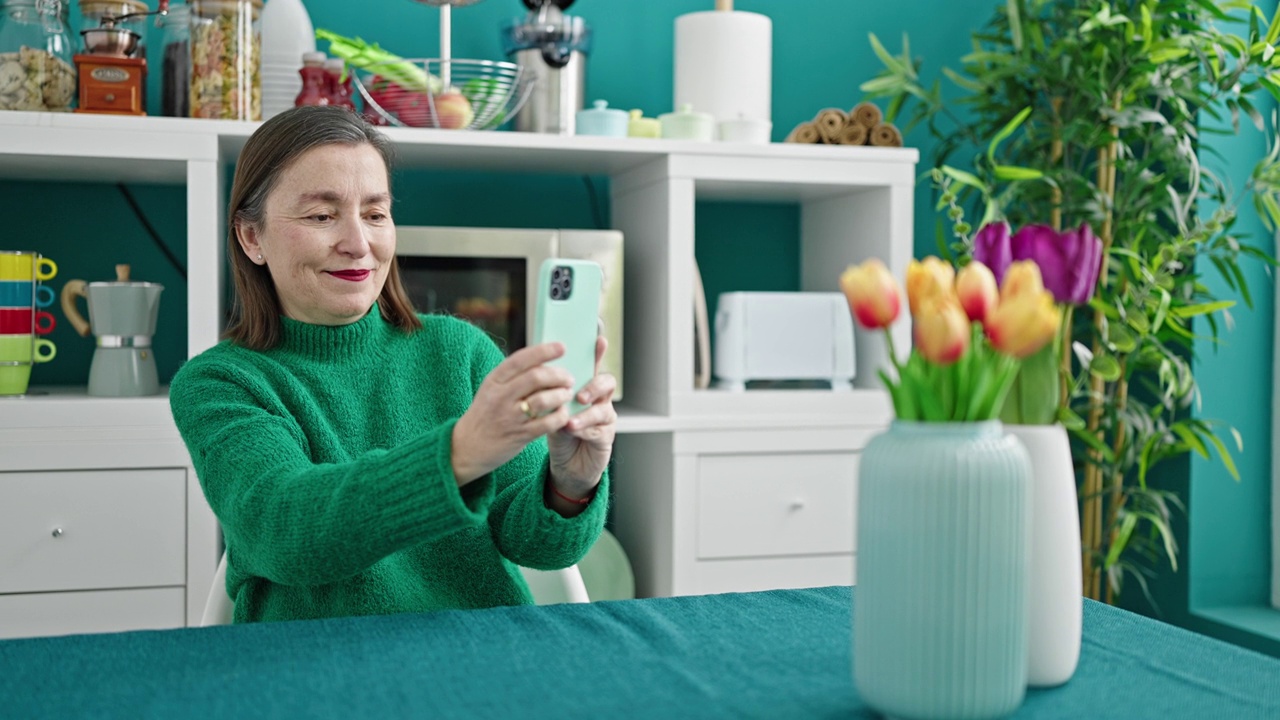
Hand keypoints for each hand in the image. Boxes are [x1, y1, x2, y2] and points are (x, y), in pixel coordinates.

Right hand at [451, 342, 574, 484]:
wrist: (467, 446)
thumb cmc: (485, 413)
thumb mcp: (492, 389)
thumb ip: (513, 376)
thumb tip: (543, 361)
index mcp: (494, 380)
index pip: (521, 359)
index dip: (544, 351)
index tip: (562, 347)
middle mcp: (501, 396)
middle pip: (536, 377)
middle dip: (558, 375)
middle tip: (568, 378)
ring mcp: (510, 417)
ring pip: (543, 400)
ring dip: (561, 394)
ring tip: (567, 394)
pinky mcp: (519, 435)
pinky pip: (547, 423)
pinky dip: (560, 416)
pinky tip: (563, 413)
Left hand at [547, 336, 616, 498]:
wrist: (566, 464)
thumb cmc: (557, 432)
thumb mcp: (550, 408)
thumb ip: (549, 391)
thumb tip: (535, 370)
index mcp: (584, 387)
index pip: (593, 366)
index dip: (598, 353)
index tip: (598, 340)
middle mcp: (599, 400)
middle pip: (607, 383)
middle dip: (594, 385)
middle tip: (580, 394)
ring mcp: (605, 418)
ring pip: (604, 409)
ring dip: (587, 414)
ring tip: (571, 420)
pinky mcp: (606, 437)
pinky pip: (599, 431)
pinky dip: (585, 430)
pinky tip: (573, 431)